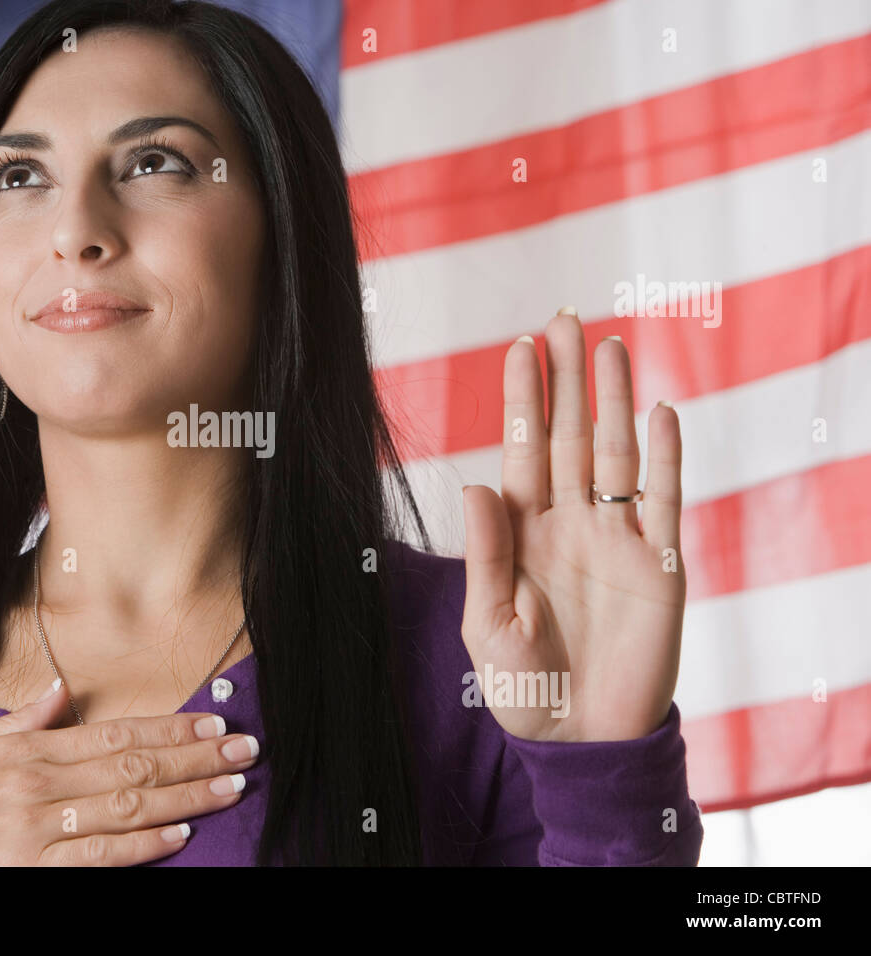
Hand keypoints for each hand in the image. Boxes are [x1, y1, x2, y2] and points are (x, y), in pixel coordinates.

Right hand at [0, 682, 259, 864]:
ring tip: (230, 787)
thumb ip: (17, 723)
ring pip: (125, 809)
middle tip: (244, 749)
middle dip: (194, 757)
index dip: (170, 727)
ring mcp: (34, 833)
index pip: (115, 733)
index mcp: (25, 752)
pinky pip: (94, 860)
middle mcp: (37, 787)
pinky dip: (139, 847)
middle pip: (133, 766)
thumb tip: (60, 693)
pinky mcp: (27, 873)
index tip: (211, 719)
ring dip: (184, 797)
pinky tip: (177, 836)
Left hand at [459, 308, 685, 742]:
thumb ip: (486, 553)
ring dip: (615, 401)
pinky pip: (664, 499)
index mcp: (523, 532)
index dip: (521, 401)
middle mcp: (569, 522)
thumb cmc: (520, 688)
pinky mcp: (658, 562)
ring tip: (610, 345)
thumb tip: (476, 484)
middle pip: (569, 436)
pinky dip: (667, 456)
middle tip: (564, 319)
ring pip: (617, 453)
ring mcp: (615, 538)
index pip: (521, 451)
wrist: (580, 738)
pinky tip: (660, 410)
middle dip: (566, 381)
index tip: (517, 349)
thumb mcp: (488, 622)